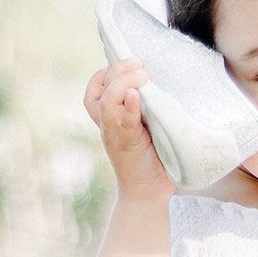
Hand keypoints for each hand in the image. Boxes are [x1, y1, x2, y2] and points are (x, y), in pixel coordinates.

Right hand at [83, 59, 174, 200]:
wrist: (147, 194)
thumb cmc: (151, 160)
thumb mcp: (147, 128)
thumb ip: (147, 109)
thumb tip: (162, 84)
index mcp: (110, 120)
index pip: (94, 91)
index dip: (104, 74)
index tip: (125, 62)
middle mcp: (108, 126)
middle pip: (99, 92)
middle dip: (116, 71)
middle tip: (138, 62)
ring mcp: (115, 136)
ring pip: (106, 104)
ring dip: (122, 84)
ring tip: (141, 73)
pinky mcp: (128, 146)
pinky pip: (124, 123)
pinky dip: (128, 107)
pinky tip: (136, 94)